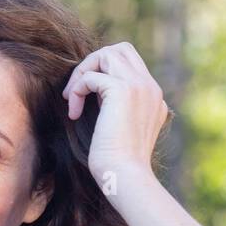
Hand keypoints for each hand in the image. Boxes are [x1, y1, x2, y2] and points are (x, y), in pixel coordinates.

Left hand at [61, 41, 171, 192]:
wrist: (126, 176)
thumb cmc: (118, 164)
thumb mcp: (122, 131)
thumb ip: (119, 109)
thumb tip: (98, 97)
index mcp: (154, 97)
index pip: (129, 64)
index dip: (104, 73)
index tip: (90, 99)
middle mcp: (150, 87)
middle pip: (120, 50)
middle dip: (93, 63)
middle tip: (77, 90)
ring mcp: (139, 86)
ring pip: (106, 54)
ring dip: (83, 72)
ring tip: (71, 98)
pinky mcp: (122, 91)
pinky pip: (91, 76)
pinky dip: (77, 90)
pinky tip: (73, 113)